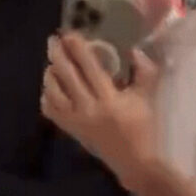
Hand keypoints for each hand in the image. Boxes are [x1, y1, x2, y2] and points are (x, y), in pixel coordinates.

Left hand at [41, 32, 159, 189]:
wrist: (134, 161)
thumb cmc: (143, 127)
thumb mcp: (148, 98)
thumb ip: (145, 73)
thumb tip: (134, 51)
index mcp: (109, 99)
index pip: (89, 68)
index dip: (78, 49)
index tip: (70, 34)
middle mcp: (88, 108)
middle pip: (67, 76)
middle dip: (58, 55)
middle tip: (53, 40)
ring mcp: (76, 120)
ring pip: (53, 92)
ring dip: (50, 74)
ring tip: (51, 63)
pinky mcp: (70, 130)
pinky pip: (50, 110)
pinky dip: (47, 96)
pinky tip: (50, 88)